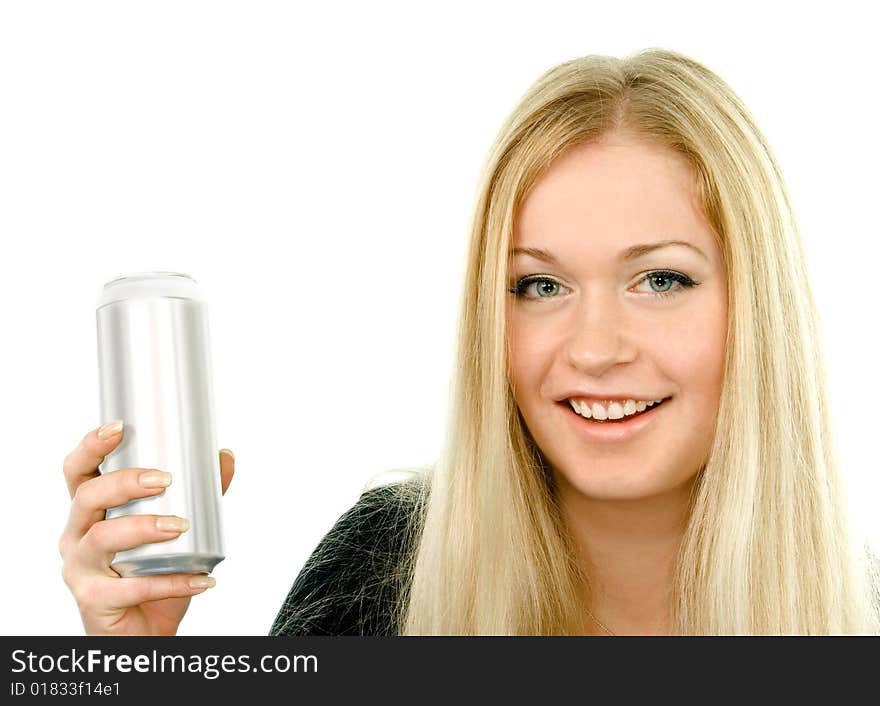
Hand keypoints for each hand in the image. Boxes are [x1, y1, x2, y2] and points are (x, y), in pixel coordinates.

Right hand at [59, 421, 233, 634]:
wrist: (142, 631)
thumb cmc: (150, 572)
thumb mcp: (175, 530)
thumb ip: (199, 495)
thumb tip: (224, 457)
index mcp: (90, 512)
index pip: (78, 472)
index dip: (92, 446)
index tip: (119, 428)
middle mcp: (77, 536)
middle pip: (87, 497)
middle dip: (125, 483)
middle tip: (163, 480)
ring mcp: (81, 569)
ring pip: (103, 539)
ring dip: (145, 527)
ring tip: (181, 525)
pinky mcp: (94, 600)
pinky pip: (131, 587)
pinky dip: (171, 582)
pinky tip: (201, 578)